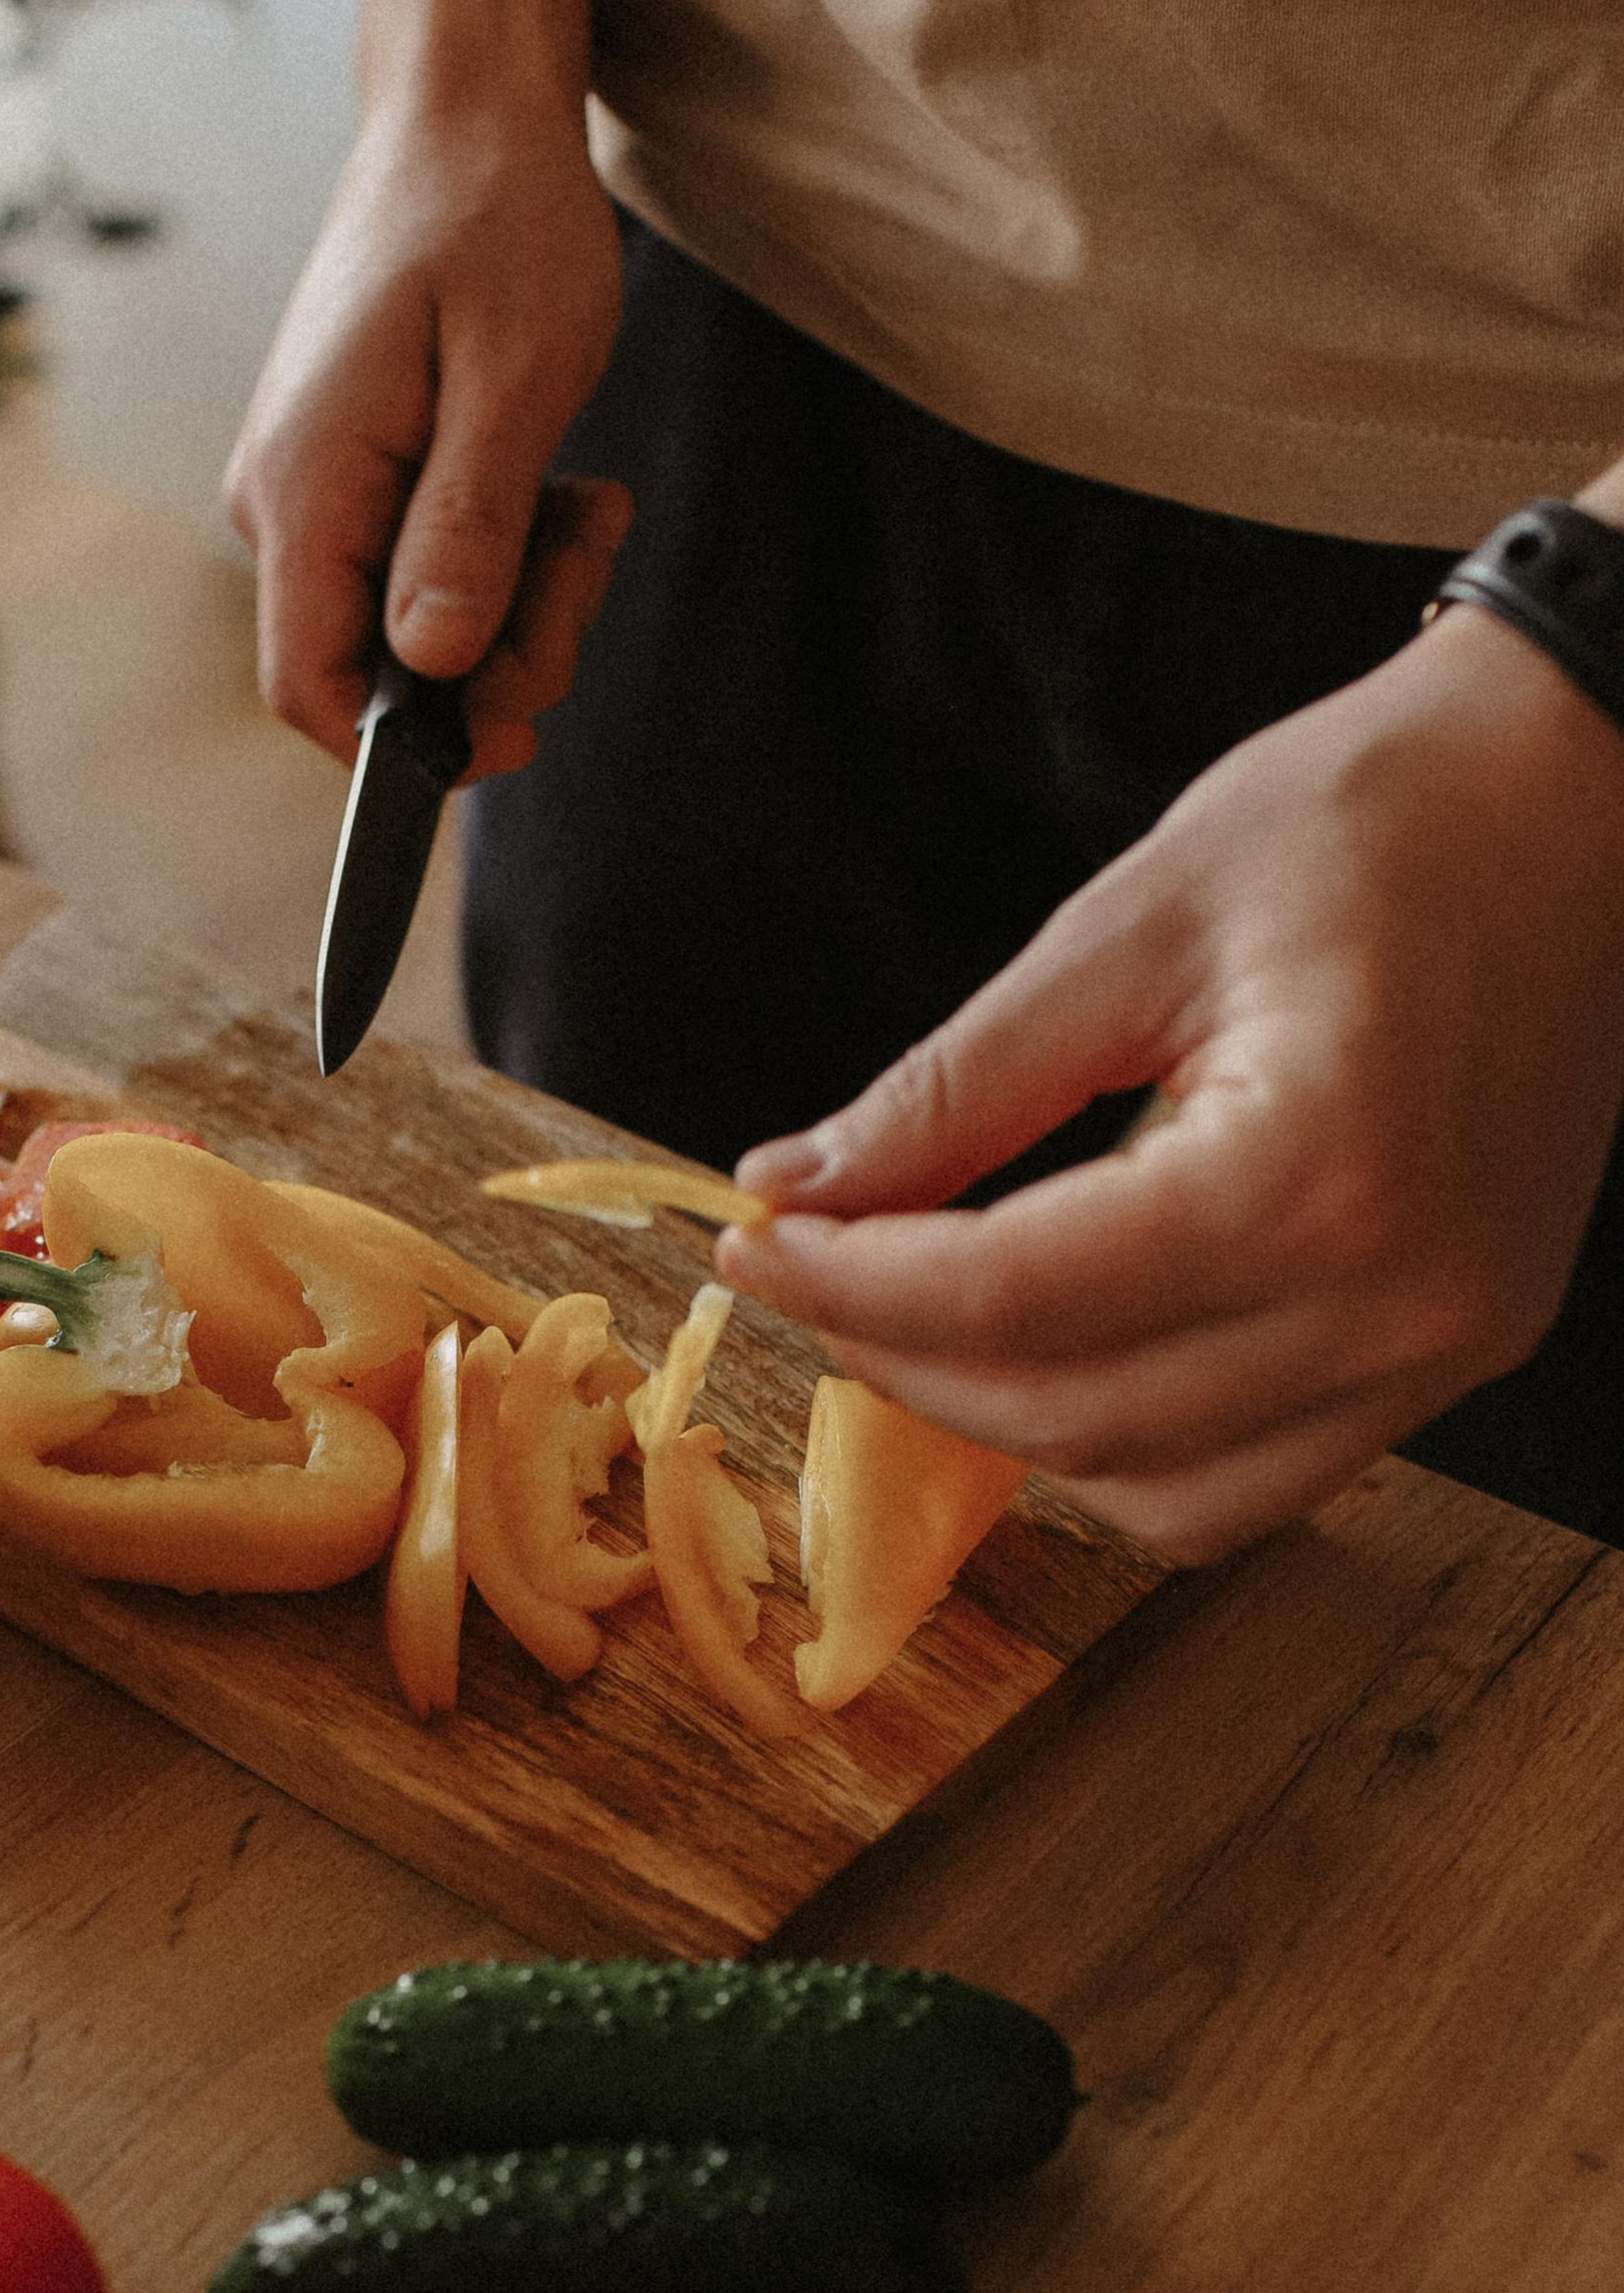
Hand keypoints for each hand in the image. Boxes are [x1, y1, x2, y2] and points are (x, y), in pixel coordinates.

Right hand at [222, 101, 630, 774]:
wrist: (466, 117)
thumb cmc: (497, 220)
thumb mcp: (515, 381)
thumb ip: (470, 531)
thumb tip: (434, 665)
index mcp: (306, 487)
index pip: (313, 689)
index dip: (408, 750)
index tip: (519, 734)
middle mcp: (285, 503)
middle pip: (380, 671)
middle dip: (504, 654)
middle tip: (590, 557)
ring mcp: (315, 492)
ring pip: (417, 629)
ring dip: (525, 600)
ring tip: (590, 504)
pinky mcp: (355, 479)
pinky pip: (427, 572)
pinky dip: (509, 557)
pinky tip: (564, 490)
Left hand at [716, 603, 1623, 1563]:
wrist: (1579, 801)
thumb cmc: (1375, 821)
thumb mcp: (1130, 923)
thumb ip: (956, 1086)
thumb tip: (797, 1186)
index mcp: (1313, 1174)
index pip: (1014, 1298)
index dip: (851, 1286)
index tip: (752, 1240)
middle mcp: (1395, 1301)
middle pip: (1074, 1419)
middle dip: (905, 1360)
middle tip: (812, 1269)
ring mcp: (1440, 1348)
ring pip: (1160, 1491)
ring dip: (1010, 1429)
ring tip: (918, 1315)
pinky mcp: (1453, 1355)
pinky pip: (1254, 1479)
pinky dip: (1128, 1445)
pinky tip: (1053, 1347)